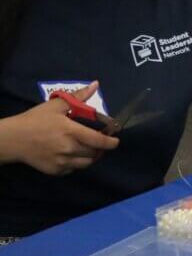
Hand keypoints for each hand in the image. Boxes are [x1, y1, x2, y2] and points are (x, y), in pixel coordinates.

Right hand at [0, 81, 119, 174]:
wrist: (12, 139)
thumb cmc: (35, 120)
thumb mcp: (56, 106)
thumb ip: (78, 97)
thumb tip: (95, 84)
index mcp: (71, 132)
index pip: (99, 141)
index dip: (111, 142)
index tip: (116, 140)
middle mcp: (69, 149)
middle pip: (94, 153)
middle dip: (100, 148)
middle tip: (98, 141)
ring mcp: (62, 162)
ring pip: (86, 163)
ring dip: (90, 156)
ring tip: (88, 148)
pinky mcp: (55, 171)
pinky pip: (73, 169)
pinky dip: (76, 163)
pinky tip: (72, 154)